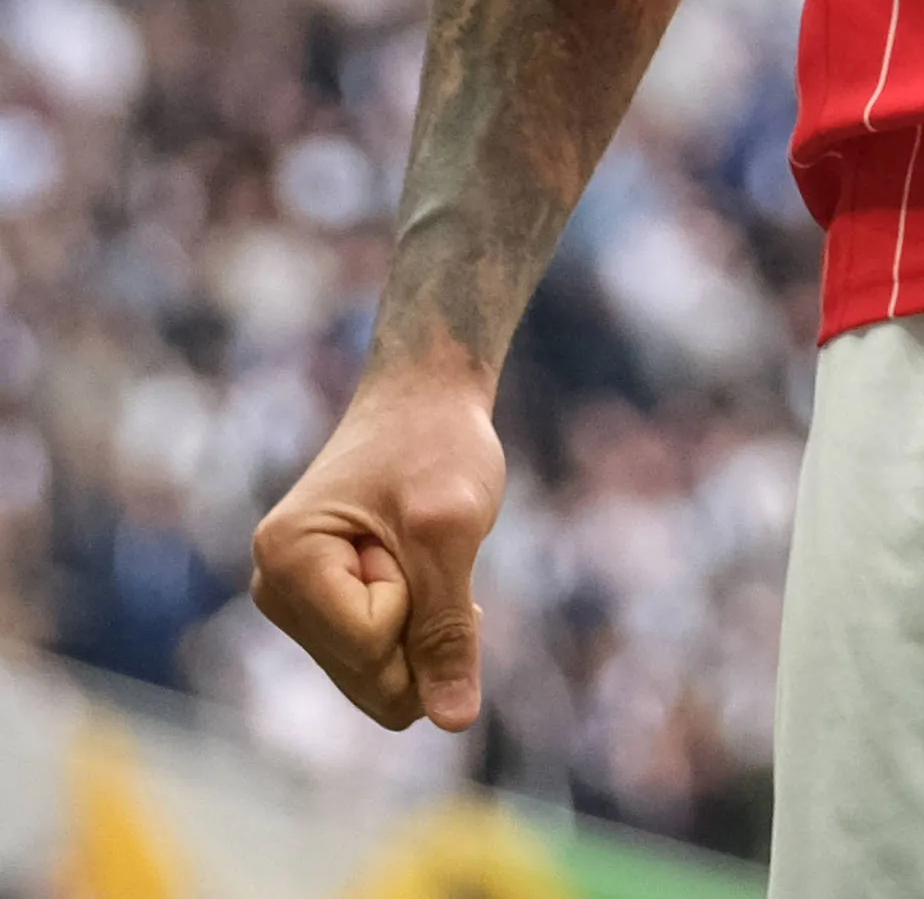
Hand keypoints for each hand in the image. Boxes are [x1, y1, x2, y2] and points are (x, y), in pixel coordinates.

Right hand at [251, 365, 505, 732]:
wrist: (427, 394)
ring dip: (421, 628)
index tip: (408, 529)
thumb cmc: (438, 444)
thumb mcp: (452, 530)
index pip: (368, 646)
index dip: (417, 598)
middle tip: (418, 546)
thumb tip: (454, 722)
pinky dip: (414, 630)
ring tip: (417, 555)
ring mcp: (294, 602)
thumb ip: (448, 631)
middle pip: (370, 681)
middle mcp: (275, 588)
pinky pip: (377, 664)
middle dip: (420, 627)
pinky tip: (419, 576)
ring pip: (377, 682)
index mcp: (288, 561)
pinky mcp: (321, 608)